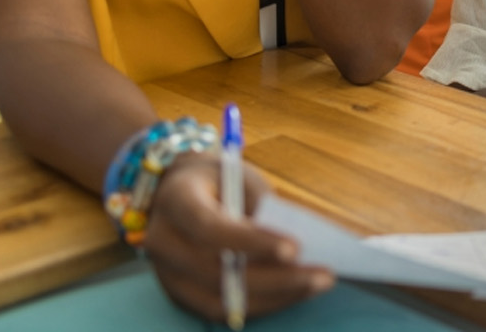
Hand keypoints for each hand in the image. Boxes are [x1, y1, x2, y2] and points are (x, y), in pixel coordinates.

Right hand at [145, 153, 334, 320]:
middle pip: (216, 272)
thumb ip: (263, 207)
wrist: (178, 189)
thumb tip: (301, 249)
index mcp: (175, 201)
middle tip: (323, 275)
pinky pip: (221, 309)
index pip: (209, 227)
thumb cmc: (219, 179)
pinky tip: (296, 292)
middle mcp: (162, 241)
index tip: (295, 248)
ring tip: (317, 285)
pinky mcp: (180, 293)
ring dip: (274, 297)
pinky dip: (262, 303)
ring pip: (219, 300)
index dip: (251, 242)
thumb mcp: (241, 177)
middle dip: (276, 278)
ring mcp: (166, 273)